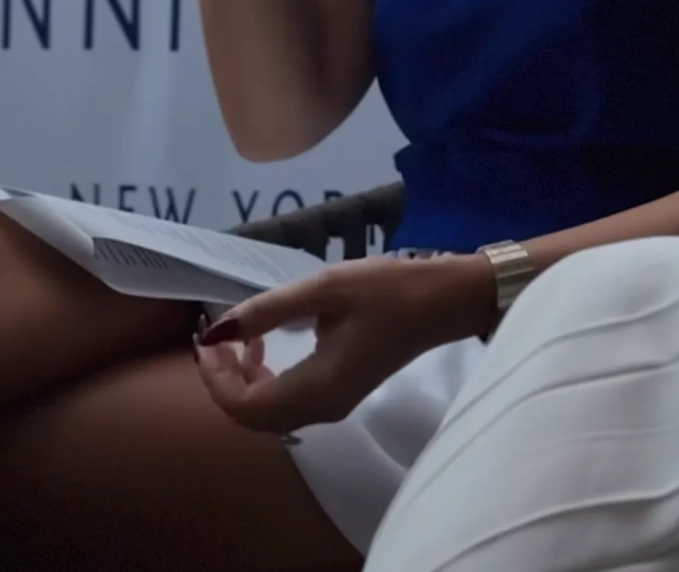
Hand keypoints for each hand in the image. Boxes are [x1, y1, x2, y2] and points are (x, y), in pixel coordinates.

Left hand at [193, 253, 496, 435]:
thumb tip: (218, 329)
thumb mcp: (323, 290)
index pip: (245, 407)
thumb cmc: (385, 291)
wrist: (441, 301)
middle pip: (252, 418)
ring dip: (242, 380)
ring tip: (239, 336)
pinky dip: (263, 379)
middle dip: (223, 380)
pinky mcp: (338, 393)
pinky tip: (265, 343)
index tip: (207, 337)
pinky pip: (285, 402)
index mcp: (317, 390)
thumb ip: (268, 310)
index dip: (215, 378)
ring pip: (267, 413)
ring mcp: (331, 405)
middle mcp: (321, 410)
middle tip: (217, 336)